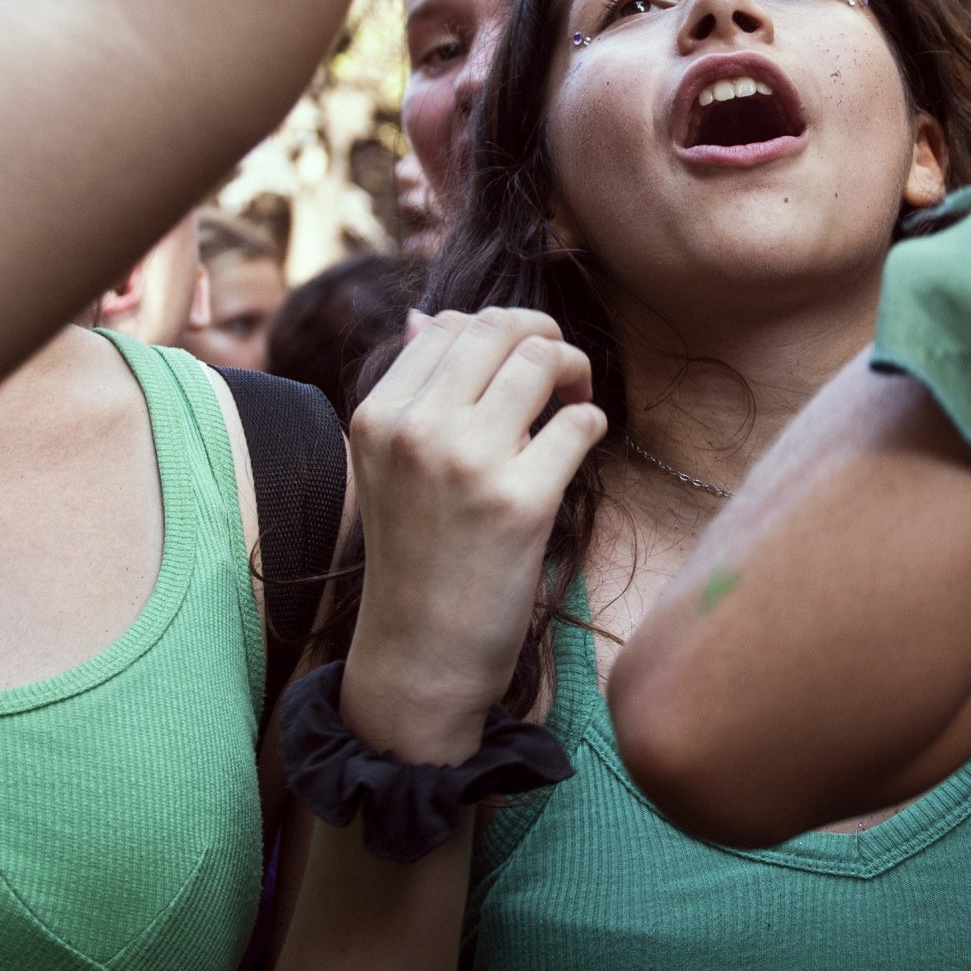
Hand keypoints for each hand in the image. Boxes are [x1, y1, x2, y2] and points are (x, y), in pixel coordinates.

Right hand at [339, 307, 605, 763]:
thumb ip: (410, 393)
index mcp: (377, 417)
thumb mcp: (386, 469)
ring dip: (574, 371)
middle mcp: (415, 431)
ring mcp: (466, 464)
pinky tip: (581, 447)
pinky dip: (592, 425)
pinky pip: (580, 424)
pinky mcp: (520, 503)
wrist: (421, 656)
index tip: (520, 357)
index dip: (497, 328)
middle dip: (543, 334)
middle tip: (561, 370)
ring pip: (541, 361)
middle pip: (497, 328)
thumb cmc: (415, 559)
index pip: (446, 324)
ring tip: (574, 404)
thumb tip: (424, 314)